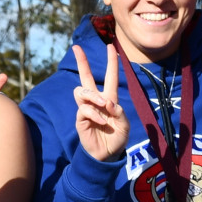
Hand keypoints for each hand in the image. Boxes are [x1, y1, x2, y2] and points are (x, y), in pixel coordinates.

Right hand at [70, 44, 128, 161]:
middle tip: (76, 48)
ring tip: (103, 105)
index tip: (110, 46)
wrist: (107, 155)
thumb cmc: (117, 139)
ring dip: (93, 95)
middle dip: (81, 62)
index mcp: (110, 99)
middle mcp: (97, 101)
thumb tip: (107, 103)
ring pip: (81, 91)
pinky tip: (100, 121)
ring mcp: (87, 109)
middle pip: (85, 77)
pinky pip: (84, 109)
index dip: (111, 62)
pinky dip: (93, 113)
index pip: (110, 77)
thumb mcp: (125, 125)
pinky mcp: (80, 119)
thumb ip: (120, 112)